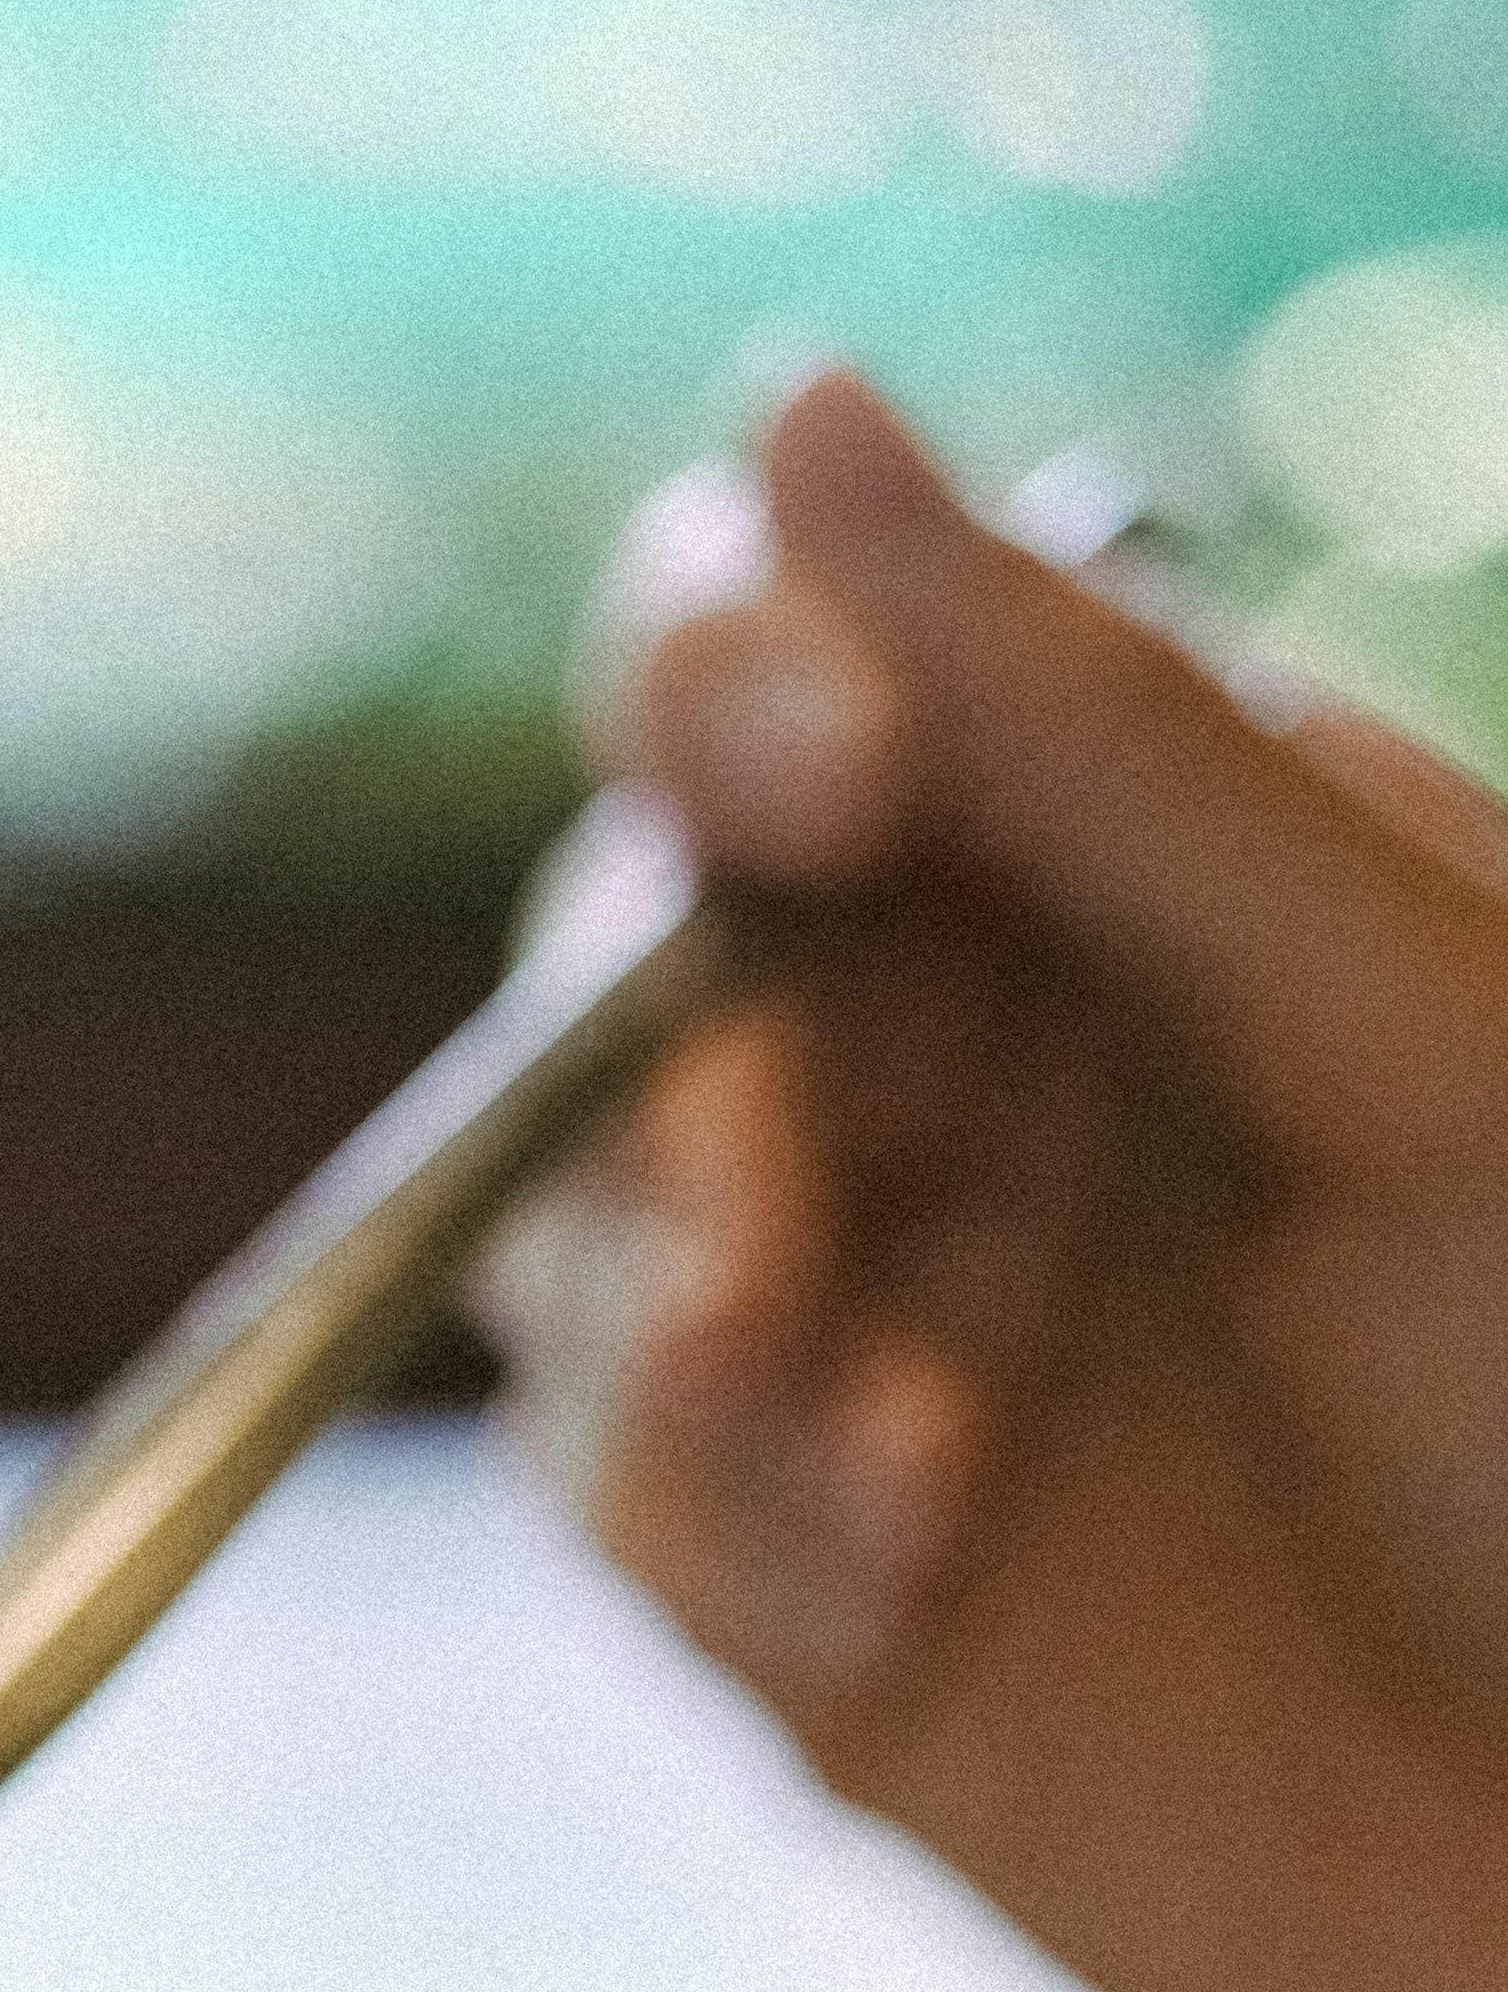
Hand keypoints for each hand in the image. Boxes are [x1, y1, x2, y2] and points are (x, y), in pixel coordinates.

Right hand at [478, 369, 1507, 1991]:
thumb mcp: (1415, 1037)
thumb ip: (1099, 747)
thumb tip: (789, 402)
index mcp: (1139, 858)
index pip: (807, 663)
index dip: (734, 681)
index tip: (803, 781)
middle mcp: (969, 1055)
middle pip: (631, 941)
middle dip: (693, 1084)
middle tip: (789, 1258)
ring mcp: (866, 1316)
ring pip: (575, 1217)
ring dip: (688, 1322)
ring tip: (901, 1467)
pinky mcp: (789, 1579)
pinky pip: (618, 1488)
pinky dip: (723, 1524)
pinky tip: (912, 1589)